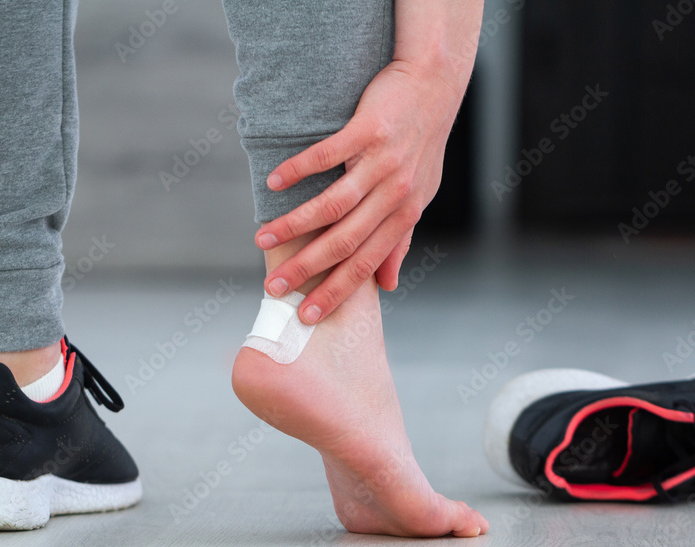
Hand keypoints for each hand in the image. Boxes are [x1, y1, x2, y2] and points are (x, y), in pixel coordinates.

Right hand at [257, 57, 469, 323]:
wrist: (432, 83)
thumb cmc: (422, 144)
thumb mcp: (418, 197)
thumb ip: (400, 241)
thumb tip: (387, 286)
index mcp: (404, 214)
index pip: (366, 263)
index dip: (336, 292)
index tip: (306, 315)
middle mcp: (395, 193)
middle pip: (344, 241)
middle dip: (306, 269)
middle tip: (273, 288)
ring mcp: (382, 162)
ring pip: (332, 204)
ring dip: (294, 225)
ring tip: (262, 239)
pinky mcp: (368, 130)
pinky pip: (327, 156)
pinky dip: (297, 171)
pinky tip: (273, 183)